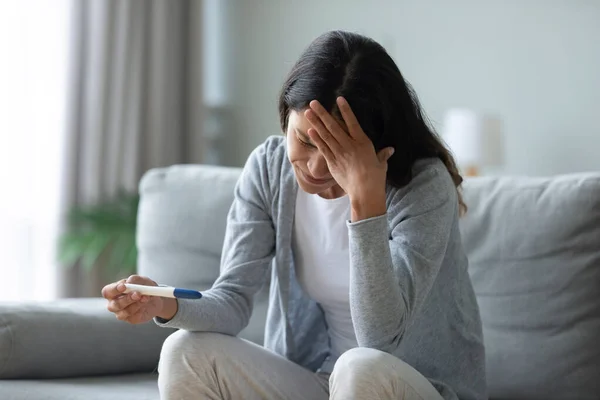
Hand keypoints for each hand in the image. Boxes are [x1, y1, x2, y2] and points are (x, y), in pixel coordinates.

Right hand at [102, 275, 169, 323]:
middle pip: (115, 305)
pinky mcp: (131, 319)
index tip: (124, 286)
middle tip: (138, 294)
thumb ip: (135, 280)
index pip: (107, 292)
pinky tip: (146, 304)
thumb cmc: (144, 287)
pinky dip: (142, 310)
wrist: (155, 299)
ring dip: (137, 304)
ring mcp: (121, 313)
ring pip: (125, 312)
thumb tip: (129, 282)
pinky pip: (134, 317)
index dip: (114, 290)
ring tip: (146, 297)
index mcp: (112, 292)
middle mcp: (114, 304)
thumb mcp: (142, 280)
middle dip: (127, 299)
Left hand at [305, 97, 393, 218]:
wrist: (365, 191)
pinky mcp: (333, 163)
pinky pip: (323, 148)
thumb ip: (383, 155)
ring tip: (308, 113)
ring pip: (326, 135)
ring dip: (316, 123)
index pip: (353, 122)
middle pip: (334, 126)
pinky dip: (317, 139)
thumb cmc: (375, 178)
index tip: (338, 99)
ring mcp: (340, 153)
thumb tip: (390, 150)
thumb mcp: (381, 164)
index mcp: (363, 142)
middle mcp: (350, 145)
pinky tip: (310, 130)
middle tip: (313, 102)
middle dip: (323, 113)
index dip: (345, 110)